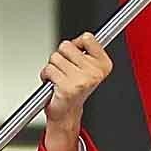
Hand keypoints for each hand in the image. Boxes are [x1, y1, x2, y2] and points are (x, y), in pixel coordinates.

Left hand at [38, 33, 110, 150]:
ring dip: (53, 67)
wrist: (67, 113)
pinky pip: (48, 69)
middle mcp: (95, 73)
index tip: (75, 55)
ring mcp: (82, 81)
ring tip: (60, 78)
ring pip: (55, 57)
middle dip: (61, 56)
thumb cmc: (74, 88)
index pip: (87, 37)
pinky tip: (54, 85)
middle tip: (65, 70)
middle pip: (66, 45)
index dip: (76, 44)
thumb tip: (82, 36)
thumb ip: (85, 49)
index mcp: (103, 65)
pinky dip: (46, 75)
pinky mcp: (67, 88)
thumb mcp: (86, 67)